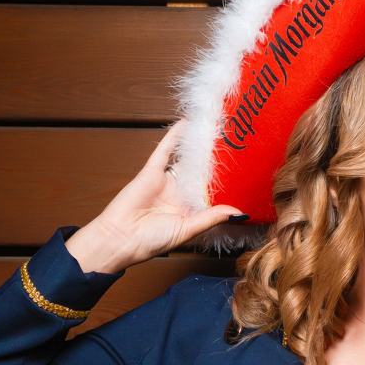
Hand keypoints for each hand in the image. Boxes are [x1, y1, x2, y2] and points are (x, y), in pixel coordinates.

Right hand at [65, 120, 243, 272]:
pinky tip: (187, 123)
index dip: (225, 183)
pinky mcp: (151, 172)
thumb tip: (239, 213)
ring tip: (215, 129)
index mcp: (188, 209)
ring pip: (185, 159)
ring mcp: (165, 181)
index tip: (244, 172)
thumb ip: (212, 218)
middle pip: (200, 172)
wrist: (120, 239)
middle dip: (215, 161)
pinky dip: (175, 137)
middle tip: (235, 143)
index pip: (210, 192)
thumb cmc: (151, 241)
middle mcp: (178, 193)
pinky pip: (165, 150)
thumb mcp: (188, 229)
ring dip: (198, 146)